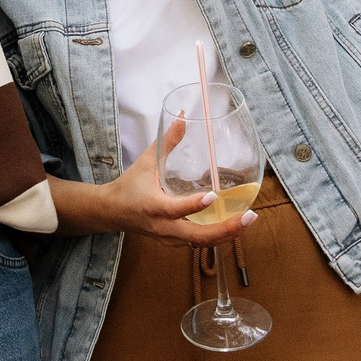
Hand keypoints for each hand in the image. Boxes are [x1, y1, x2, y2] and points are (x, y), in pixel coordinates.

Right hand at [90, 120, 252, 246]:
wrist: (112, 213)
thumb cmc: (129, 186)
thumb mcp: (146, 162)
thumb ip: (166, 142)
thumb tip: (183, 117)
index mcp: (153, 206)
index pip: (176, 209)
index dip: (194, 205)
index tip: (214, 196)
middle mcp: (163, 227)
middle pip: (198, 237)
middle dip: (226, 229)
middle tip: (249, 216)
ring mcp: (170, 238)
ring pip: (202, 243)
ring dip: (227, 234)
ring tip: (248, 221)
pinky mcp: (175, 242)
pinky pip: (199, 243)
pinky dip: (218, 237)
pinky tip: (235, 226)